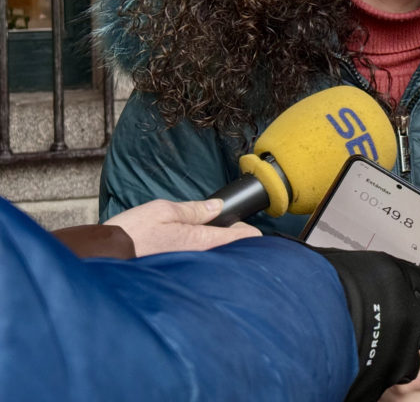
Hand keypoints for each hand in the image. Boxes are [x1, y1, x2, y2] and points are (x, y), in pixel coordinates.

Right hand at [103, 198, 260, 256]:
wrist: (102, 259)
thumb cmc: (131, 234)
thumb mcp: (163, 210)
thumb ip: (194, 209)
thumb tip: (218, 207)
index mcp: (200, 240)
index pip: (239, 239)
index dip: (249, 232)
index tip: (253, 228)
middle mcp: (197, 258)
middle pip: (228, 251)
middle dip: (234, 241)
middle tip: (232, 228)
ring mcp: (187, 269)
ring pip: (213, 259)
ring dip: (217, 250)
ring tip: (215, 237)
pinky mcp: (174, 275)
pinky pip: (197, 266)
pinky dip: (201, 258)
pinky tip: (193, 251)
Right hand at [311, 248, 419, 401]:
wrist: (291, 324)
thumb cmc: (305, 287)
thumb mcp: (334, 263)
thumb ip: (356, 271)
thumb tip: (344, 268)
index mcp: (394, 276)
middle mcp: (405, 310)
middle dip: (415, 328)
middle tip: (396, 330)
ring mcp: (399, 345)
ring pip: (414, 355)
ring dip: (400, 355)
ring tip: (376, 353)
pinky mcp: (386, 374)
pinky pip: (393, 377)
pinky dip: (382, 374)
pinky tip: (364, 368)